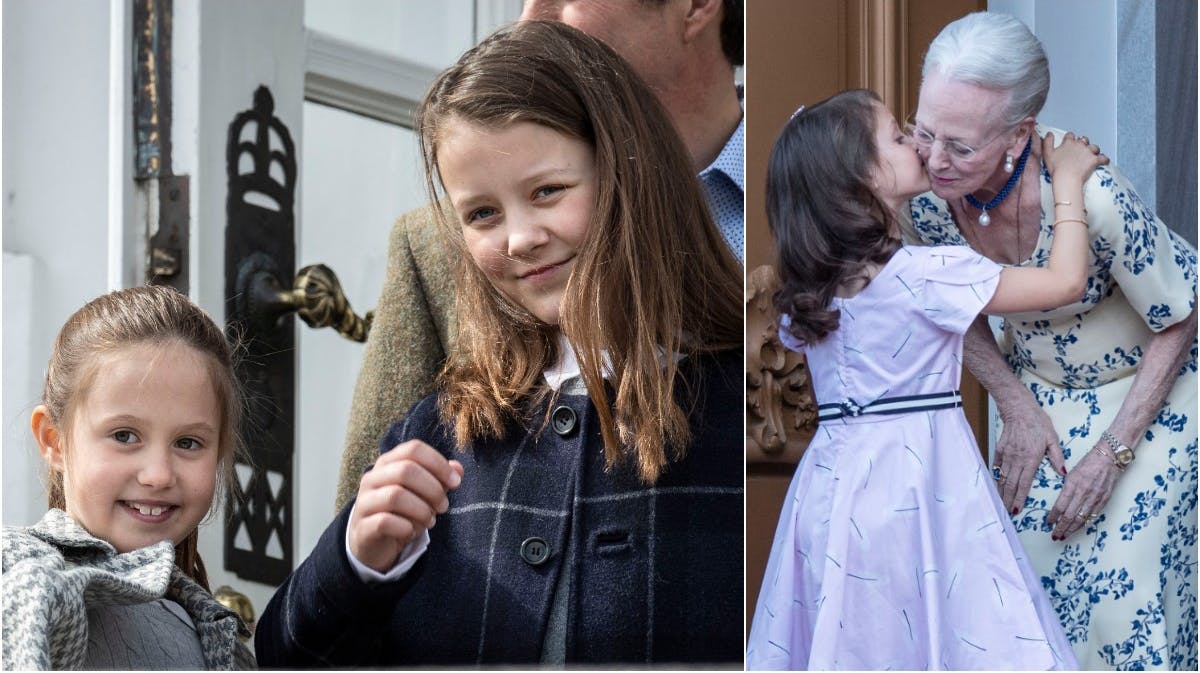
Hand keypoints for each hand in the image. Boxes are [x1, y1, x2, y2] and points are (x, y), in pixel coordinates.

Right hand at [348, 439, 463, 571]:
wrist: (373, 543)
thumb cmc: (401, 512)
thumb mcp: (423, 494)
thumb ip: (439, 479)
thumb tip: (458, 468)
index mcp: (388, 463)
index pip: (413, 449)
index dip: (438, 463)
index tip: (455, 482)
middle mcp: (372, 478)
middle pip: (405, 470)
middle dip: (433, 489)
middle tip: (443, 506)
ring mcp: (364, 501)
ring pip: (395, 496)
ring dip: (421, 510)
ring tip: (430, 521)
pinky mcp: (363, 526)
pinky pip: (385, 521)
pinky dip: (406, 527)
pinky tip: (411, 532)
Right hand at [993, 396, 1064, 513]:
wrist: (1018, 408)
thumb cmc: (1038, 422)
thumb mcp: (1052, 438)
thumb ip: (1057, 457)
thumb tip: (1064, 473)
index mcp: (1031, 459)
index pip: (1024, 483)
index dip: (1020, 498)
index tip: (1016, 510)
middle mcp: (1017, 459)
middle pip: (1011, 484)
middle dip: (1008, 499)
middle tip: (1005, 512)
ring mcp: (1007, 455)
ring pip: (1003, 477)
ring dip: (1001, 491)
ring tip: (1000, 502)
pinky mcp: (1000, 449)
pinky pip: (997, 467)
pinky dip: (996, 477)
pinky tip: (996, 485)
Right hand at [1042, 131, 1107, 184]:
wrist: (1066, 178)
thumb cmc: (1056, 168)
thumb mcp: (1047, 154)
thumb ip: (1047, 142)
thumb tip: (1049, 133)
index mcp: (1068, 143)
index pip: (1070, 135)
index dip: (1070, 139)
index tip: (1068, 143)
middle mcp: (1080, 145)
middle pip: (1084, 140)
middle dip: (1083, 144)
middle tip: (1080, 151)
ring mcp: (1088, 152)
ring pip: (1094, 147)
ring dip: (1093, 150)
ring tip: (1091, 156)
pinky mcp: (1095, 160)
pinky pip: (1103, 158)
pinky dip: (1104, 159)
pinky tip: (1103, 161)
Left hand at [1046, 442, 1120, 539]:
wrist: (1109, 458)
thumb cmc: (1088, 463)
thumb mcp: (1072, 473)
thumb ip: (1067, 488)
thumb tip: (1060, 503)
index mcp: (1072, 484)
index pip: (1060, 505)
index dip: (1053, 516)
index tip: (1048, 522)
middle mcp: (1083, 493)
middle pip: (1069, 515)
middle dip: (1061, 528)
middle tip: (1054, 536)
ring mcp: (1094, 498)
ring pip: (1081, 519)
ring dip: (1071, 529)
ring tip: (1064, 536)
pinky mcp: (1104, 500)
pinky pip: (1092, 516)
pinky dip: (1083, 524)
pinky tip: (1077, 529)